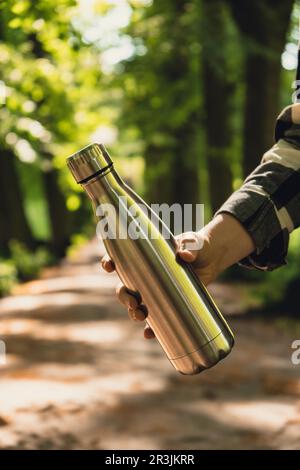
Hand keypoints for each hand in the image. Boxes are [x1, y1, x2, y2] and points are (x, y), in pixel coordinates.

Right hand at [101, 213, 254, 338]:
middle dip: (124, 297)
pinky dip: (151, 328)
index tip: (108, 266)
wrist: (210, 259)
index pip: (121, 260)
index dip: (110, 262)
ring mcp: (156, 291)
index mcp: (145, 257)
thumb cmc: (196, 245)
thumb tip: (184, 255)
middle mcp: (146, 275)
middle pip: (125, 288)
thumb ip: (190, 247)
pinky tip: (149, 334)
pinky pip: (155, 318)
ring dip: (133, 313)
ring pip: (136, 305)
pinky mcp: (168, 302)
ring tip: (140, 317)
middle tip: (134, 303)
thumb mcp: (193, 243)